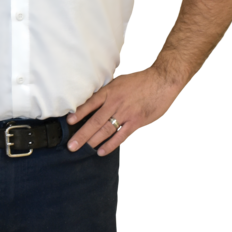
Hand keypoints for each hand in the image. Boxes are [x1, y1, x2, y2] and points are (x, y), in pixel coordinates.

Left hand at [66, 66, 180, 155]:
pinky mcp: (136, 122)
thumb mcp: (120, 80)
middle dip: (82, 134)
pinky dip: (110, 145)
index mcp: (110, 91)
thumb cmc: (141, 80)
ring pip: (106, 130)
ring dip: (93, 141)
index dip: (79, 113)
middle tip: (71, 146)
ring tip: (83, 150)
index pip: (90, 103)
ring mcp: (126, 113)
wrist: (163, 80)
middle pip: (95, 121)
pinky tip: (101, 151)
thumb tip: (94, 99)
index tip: (69, 122)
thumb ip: (108, 91)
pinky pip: (121, 136)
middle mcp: (115, 103)